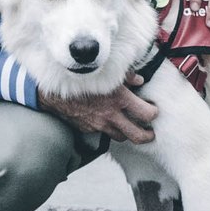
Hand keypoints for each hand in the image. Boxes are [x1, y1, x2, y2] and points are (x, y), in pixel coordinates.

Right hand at [38, 72, 157, 143]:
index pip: (146, 114)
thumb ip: (127, 77)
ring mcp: (100, 125)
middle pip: (137, 135)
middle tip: (150, 133)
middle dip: (147, 136)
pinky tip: (112, 124)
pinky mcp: (90, 130)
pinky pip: (105, 134)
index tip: (153, 110)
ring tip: (132, 129)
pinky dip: (111, 131)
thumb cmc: (83, 78)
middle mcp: (112, 115)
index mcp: (120, 99)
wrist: (56, 91)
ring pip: (122, 138)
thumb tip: (140, 81)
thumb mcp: (107, 72)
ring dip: (128, 134)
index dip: (153, 113)